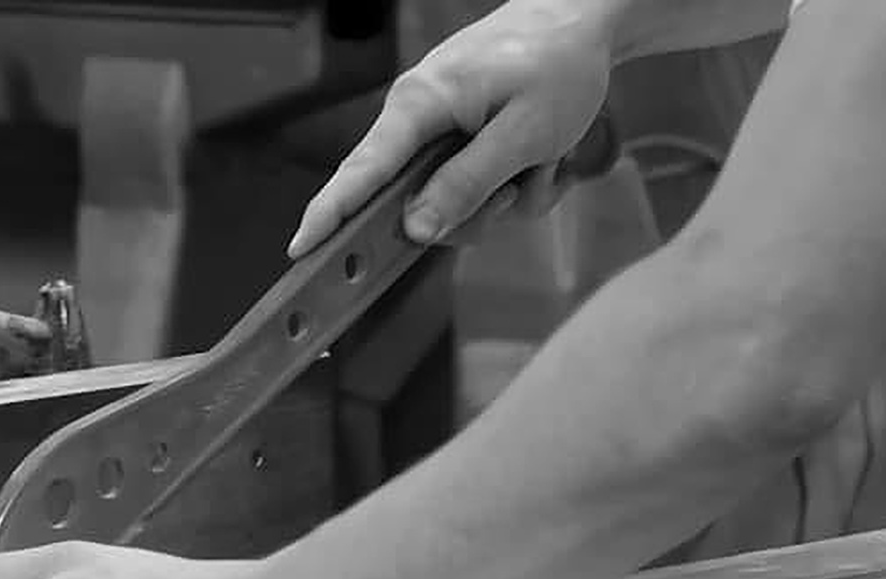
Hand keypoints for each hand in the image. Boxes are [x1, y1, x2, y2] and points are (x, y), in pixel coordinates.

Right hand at [287, 0, 617, 255]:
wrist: (584, 18)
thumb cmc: (559, 65)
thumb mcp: (524, 135)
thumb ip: (467, 184)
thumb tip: (415, 230)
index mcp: (419, 106)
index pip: (362, 170)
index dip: (330, 213)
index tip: (300, 249)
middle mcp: (415, 115)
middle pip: (409, 199)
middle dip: (467, 213)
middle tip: (517, 193)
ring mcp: (436, 124)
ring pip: (448, 196)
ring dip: (500, 197)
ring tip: (540, 166)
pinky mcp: (458, 129)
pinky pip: (470, 180)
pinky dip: (510, 182)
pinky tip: (540, 160)